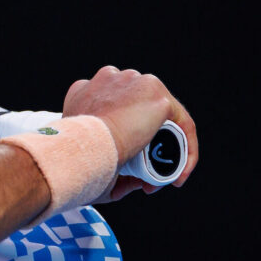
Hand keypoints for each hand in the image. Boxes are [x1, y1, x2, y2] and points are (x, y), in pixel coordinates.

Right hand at [62, 66, 197, 192]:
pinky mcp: (157, 95)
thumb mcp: (85, 153)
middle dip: (144, 140)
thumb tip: (133, 180)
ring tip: (163, 176)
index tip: (124, 161)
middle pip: (138, 108)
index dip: (121, 134)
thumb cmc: (74, 155)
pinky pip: (182, 124)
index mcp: (87, 90)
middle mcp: (110, 79)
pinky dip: (187, 151)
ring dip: (165, 145)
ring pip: (161, 116)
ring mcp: (135, 83)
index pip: (112, 105)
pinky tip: (180, 175)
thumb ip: (104, 158)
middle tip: (144, 173)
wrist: (82, 148)